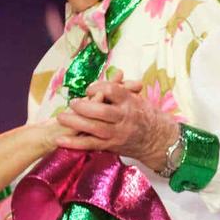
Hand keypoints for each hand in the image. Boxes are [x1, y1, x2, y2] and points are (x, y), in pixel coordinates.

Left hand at [56, 78, 178, 169]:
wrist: (159, 140)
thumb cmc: (145, 115)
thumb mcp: (137, 98)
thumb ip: (121, 88)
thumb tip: (112, 73)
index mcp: (130, 102)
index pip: (112, 90)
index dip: (97, 87)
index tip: (89, 88)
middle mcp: (124, 117)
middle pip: (101, 111)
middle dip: (83, 106)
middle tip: (72, 103)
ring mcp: (118, 133)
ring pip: (94, 128)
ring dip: (75, 122)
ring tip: (61, 117)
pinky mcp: (111, 146)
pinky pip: (91, 144)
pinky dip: (74, 143)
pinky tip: (60, 140)